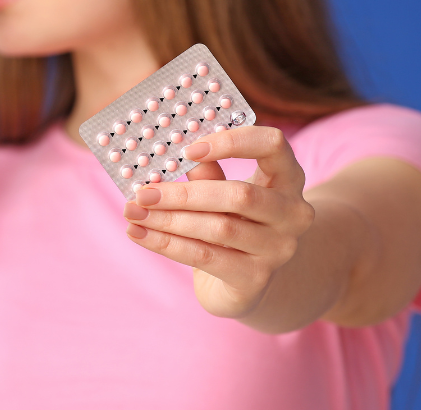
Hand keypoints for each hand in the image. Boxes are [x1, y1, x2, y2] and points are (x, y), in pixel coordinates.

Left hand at [121, 126, 315, 318]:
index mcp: (287, 178)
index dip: (233, 142)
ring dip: (168, 219)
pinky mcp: (256, 278)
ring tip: (133, 212)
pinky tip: (138, 233)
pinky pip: (204, 256)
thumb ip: (206, 174)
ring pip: (218, 228)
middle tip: (143, 191)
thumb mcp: (223, 195)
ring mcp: (278, 249)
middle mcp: (292, 213)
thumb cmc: (232, 224)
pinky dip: (165, 244)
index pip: (273, 144)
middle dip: (184, 193)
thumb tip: (167, 153)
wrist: (250, 283)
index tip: (188, 149)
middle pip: (240, 195)